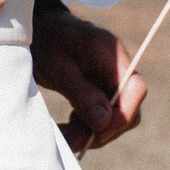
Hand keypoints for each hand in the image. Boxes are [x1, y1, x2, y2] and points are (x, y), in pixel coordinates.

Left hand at [34, 7, 144, 150]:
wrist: (34, 28)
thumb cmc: (43, 40)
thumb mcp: (56, 66)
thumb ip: (81, 92)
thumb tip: (103, 122)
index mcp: (111, 53)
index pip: (135, 90)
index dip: (121, 115)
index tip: (95, 132)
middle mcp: (116, 67)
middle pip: (128, 108)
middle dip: (104, 130)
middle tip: (74, 141)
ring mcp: (109, 78)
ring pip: (114, 116)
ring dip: (92, 131)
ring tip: (66, 136)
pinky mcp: (98, 88)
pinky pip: (102, 114)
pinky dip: (86, 125)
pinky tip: (68, 127)